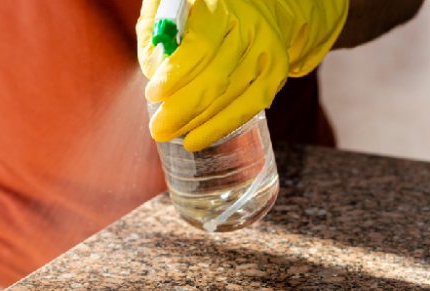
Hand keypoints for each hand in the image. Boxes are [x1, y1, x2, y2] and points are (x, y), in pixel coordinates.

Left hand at [137, 0, 348, 150]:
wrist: (257, 4)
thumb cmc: (201, 10)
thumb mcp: (169, 7)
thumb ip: (155, 32)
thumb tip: (155, 69)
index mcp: (217, 6)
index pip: (199, 46)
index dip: (176, 75)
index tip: (153, 94)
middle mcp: (247, 25)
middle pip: (216, 77)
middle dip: (183, 108)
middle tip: (158, 127)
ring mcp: (265, 49)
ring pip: (232, 96)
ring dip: (199, 122)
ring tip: (171, 133)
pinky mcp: (276, 70)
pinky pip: (250, 105)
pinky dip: (222, 126)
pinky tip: (198, 138)